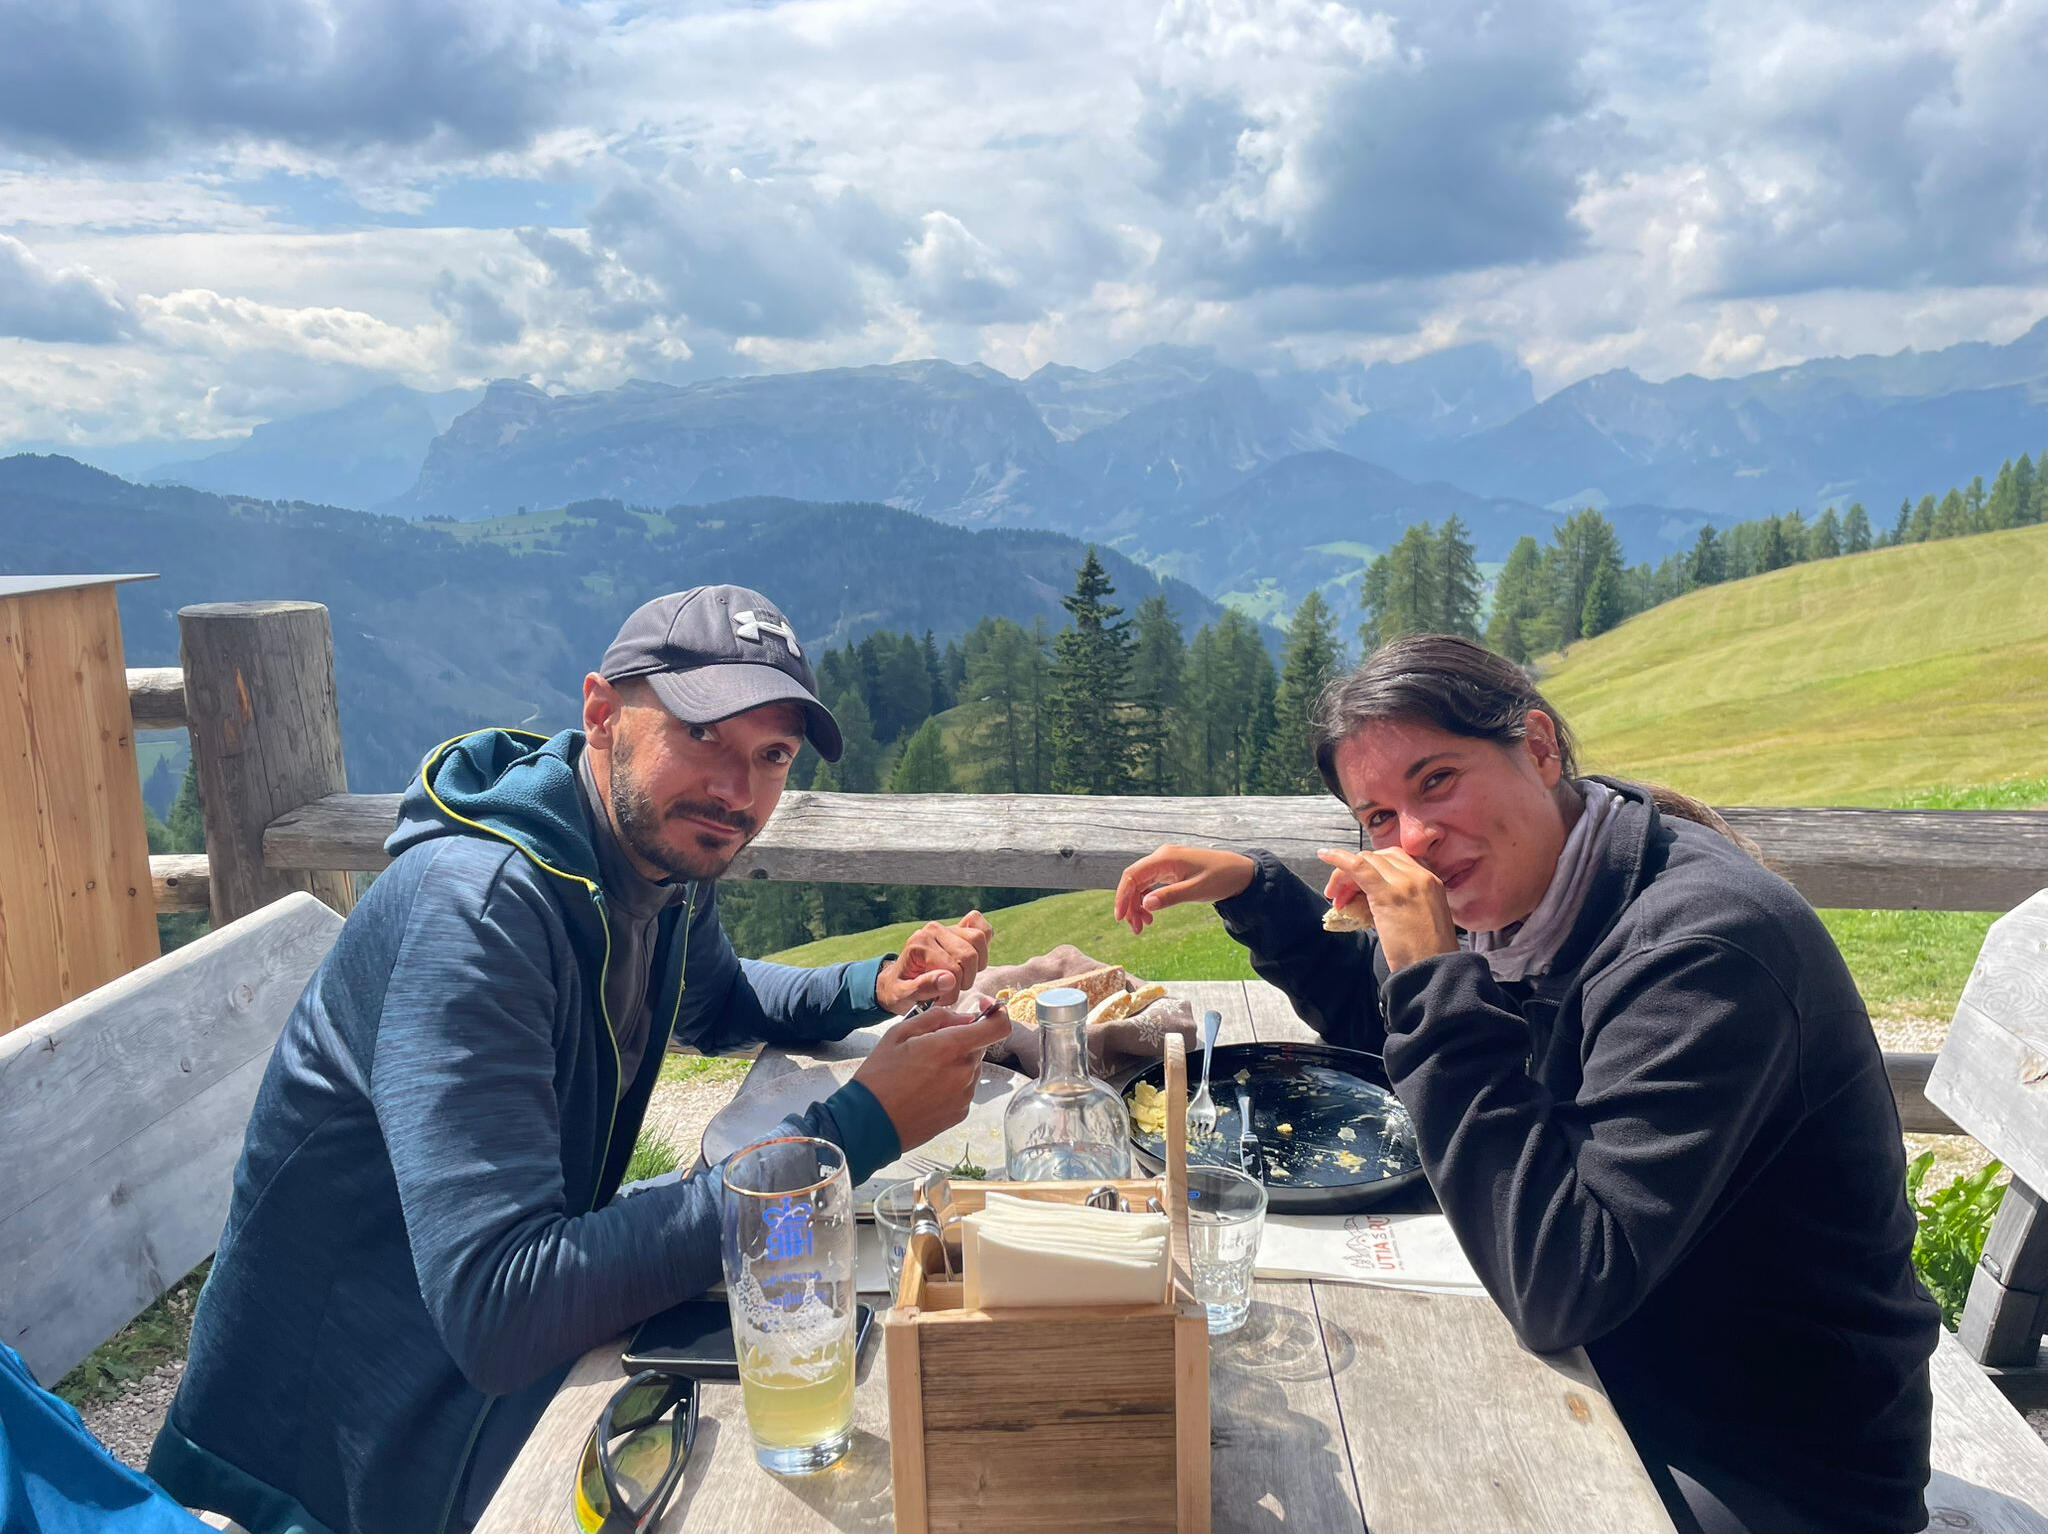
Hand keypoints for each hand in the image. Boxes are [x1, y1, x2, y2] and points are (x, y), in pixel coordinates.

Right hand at [852, 1003, 1014, 1150]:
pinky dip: (951, 1083)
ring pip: (971, 1066)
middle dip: (961, 1040)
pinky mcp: (960, 1112)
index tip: (983, 1008)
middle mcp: (965, 1071)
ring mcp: (965, 1095)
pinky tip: (925, 1088)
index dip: (996, 1013)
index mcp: (952, 1047)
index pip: (999, 1026)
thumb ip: (938, 1017)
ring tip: (922, 1071)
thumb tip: (965, 1017)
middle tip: (929, 1046)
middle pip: (979, 1045)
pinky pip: (964, 1088)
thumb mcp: (900, 1032)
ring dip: (956, 1062)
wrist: (870, 1122)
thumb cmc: (880, 1075)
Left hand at [875, 912, 992, 1011]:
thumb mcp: (903, 995)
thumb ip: (924, 987)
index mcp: (919, 943)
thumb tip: (949, 979)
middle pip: (969, 955)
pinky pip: (980, 925)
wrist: (895, 981)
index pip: (953, 969)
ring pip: (978, 939)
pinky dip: (983, 942)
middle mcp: (934, 930)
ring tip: (961, 977)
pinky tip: (974, 957)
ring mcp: (947, 927)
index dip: (953, 990)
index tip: (941, 999)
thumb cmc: (900, 989)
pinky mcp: (958, 928)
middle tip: (951, 990)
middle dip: (965, 980)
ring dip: (976, 965)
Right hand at [1113, 845, 1256, 934]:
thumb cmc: (1222, 877)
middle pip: (1134, 881)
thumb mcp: (1196, 890)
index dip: (1122, 896)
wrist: (1242, 872)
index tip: (1120, 917)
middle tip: (1135, 928)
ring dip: (1138, 905)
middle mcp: (1162, 858)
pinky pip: (1151, 885)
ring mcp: (1166, 864)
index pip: (1132, 875)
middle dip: (1130, 905)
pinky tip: (1151, 915)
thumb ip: (1170, 896)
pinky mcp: (1171, 871)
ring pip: (1141, 885)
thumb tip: (1145, 904)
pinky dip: (1148, 900)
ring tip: (1143, 926)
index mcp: (1165, 858)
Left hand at [1317, 847, 1458, 971]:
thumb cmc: (1424, 954)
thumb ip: (1396, 901)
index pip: (1394, 860)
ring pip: (1367, 861)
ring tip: (1338, 901)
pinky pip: (1358, 866)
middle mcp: (1421, 876)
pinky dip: (1338, 859)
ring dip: (1345, 876)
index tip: (1358, 887)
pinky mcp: (1389, 894)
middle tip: (1343, 897)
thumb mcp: (1416, 918)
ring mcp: (1406, 882)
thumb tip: (1365, 896)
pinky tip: (1324, 856)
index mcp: (1430, 881)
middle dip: (1356, 872)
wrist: (1433, 972)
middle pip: (1378, 858)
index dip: (1372, 868)